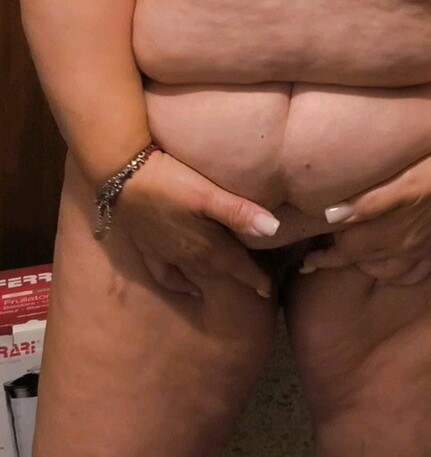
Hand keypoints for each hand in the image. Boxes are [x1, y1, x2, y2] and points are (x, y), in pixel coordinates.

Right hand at [114, 150, 278, 298]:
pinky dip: (179, 284)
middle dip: (237, 279)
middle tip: (256, 286)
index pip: (237, 266)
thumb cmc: (169, 180)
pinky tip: (187, 287)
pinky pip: (166, 276)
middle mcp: (187, 256)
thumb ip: (239, 212)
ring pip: (195, 275)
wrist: (122, 175)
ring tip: (227, 284)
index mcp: (205, 245)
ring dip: (213, 281)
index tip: (269, 289)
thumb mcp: (206, 193)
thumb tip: (274, 230)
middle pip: (219, 272)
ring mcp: (166, 254)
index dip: (255, 278)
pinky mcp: (148, 248)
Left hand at [300, 146, 430, 285]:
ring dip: (366, 267)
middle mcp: (402, 249)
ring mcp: (421, 250)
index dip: (324, 257)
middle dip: (339, 261)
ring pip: (386, 272)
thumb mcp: (399, 184)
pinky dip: (397, 274)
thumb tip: (329, 215)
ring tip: (352, 260)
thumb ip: (365, 203)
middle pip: (363, 261)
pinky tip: (390, 267)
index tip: (305, 262)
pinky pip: (413, 273)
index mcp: (388, 234)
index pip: (347, 251)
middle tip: (320, 258)